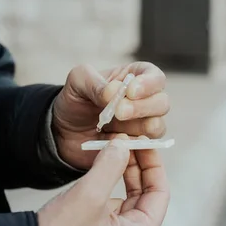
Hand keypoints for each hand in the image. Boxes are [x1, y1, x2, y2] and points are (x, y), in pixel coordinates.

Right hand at [38, 137, 169, 225]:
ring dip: (119, 178)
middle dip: (135, 169)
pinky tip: (96, 175)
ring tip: (110, 153)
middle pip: (144, 198)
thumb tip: (124, 146)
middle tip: (126, 144)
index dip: (153, 165)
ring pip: (124, 203)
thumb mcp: (88, 195)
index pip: (160, 194)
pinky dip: (105, 191)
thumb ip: (111, 166)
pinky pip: (108, 212)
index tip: (145, 144)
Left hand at [52, 63, 169, 168]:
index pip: (155, 77)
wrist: (64, 132)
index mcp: (135, 78)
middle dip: (143, 108)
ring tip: (115, 128)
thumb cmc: (75, 101)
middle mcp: (144, 101)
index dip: (149, 84)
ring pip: (157, 126)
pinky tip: (113, 141)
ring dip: (138, 127)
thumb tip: (114, 92)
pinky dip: (131, 145)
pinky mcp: (137, 146)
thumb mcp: (77, 82)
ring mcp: (142, 125)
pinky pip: (145, 147)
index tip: (130, 91)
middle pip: (162, 103)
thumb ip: (93, 82)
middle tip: (119, 112)